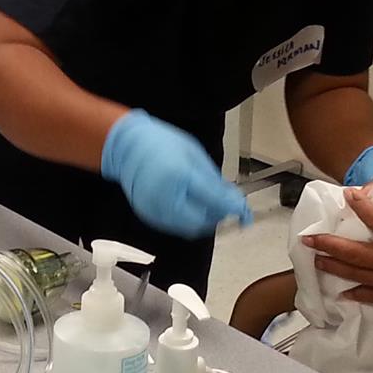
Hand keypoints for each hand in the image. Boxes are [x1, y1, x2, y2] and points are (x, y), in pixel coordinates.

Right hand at [100, 109, 252, 238]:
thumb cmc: (161, 143)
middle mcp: (166, 196)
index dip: (233, 209)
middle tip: (225, 206)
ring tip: (206, 203)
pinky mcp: (148, 215)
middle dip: (217, 216)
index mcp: (180, 176)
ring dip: (203, 220)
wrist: (127, 146)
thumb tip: (233, 200)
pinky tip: (189, 205)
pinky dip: (187, 219)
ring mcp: (154, 209)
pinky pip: (175, 225)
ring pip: (189, 228)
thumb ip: (213, 180)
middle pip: (202, 221)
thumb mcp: (194, 154)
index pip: (214, 201)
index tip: (245, 214)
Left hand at [305, 184, 372, 331]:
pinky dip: (354, 294)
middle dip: (330, 244)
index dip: (362, 207)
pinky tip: (341, 294)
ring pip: (356, 273)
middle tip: (308, 239)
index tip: (347, 195)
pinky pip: (368, 296)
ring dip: (333, 266)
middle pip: (356, 251)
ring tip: (315, 261)